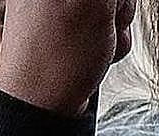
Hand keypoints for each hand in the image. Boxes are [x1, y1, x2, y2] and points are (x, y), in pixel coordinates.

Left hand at [0, 0, 136, 114]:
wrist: (41, 103)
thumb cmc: (58, 56)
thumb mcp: (92, 5)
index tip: (107, 10)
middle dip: (116, 5)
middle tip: (103, 25)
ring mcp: (61, 3)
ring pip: (115, 1)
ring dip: (116, 24)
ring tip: (98, 42)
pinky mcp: (69, 20)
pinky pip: (107, 20)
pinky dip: (110, 37)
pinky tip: (96, 50)